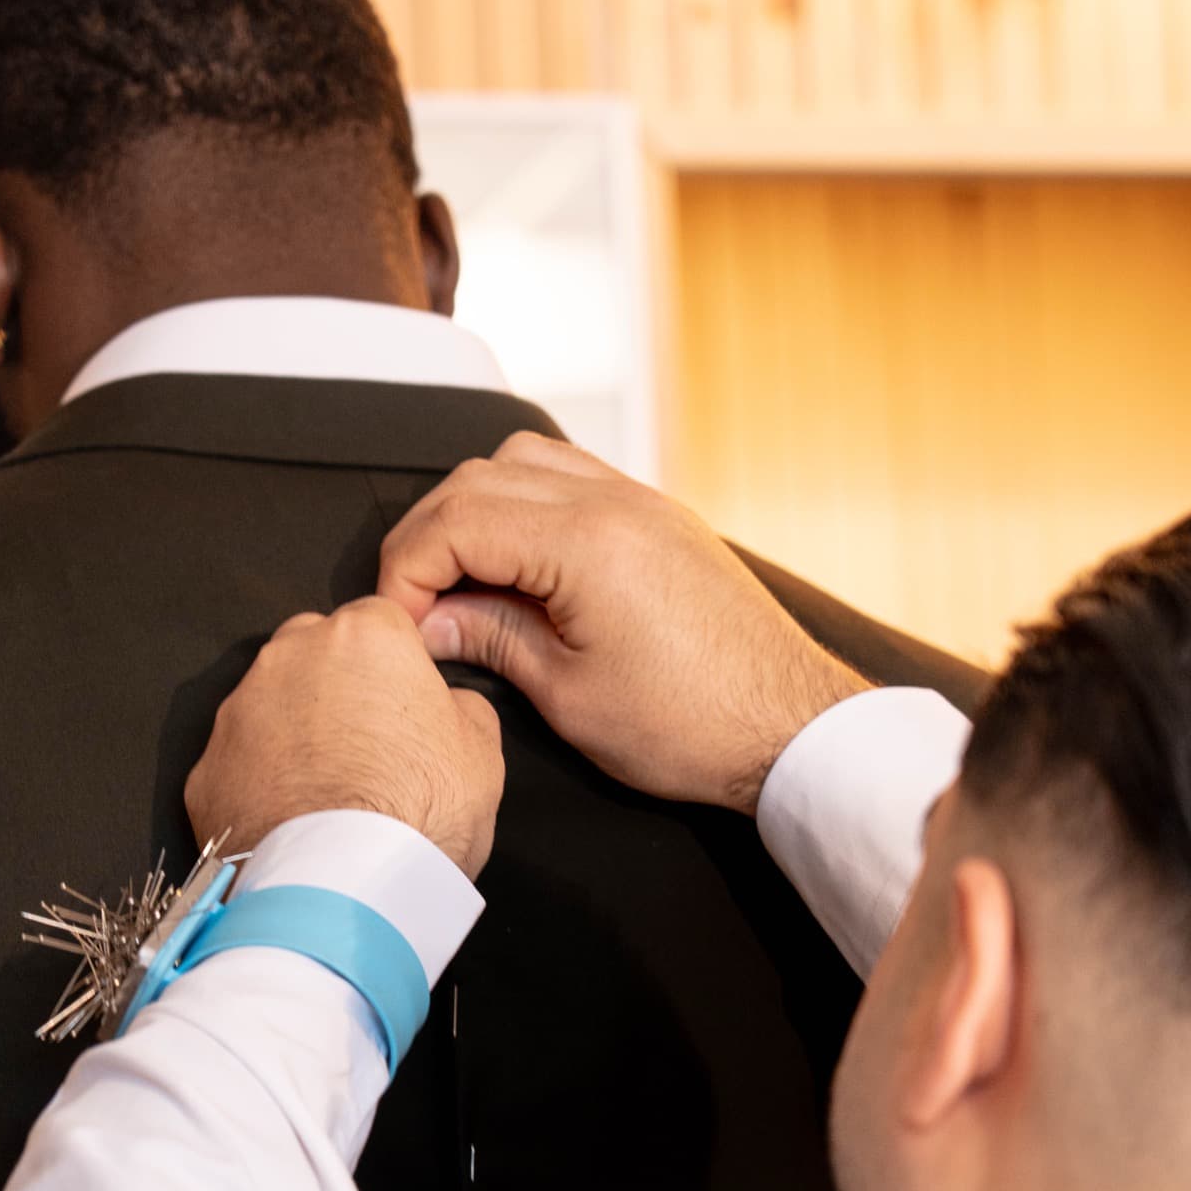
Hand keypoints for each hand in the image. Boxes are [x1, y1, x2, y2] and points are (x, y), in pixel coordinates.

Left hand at [185, 598, 504, 878]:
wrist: (344, 891)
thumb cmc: (421, 813)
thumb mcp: (482, 751)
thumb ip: (459, 705)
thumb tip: (441, 704)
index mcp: (364, 636)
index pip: (382, 622)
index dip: (398, 666)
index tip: (407, 708)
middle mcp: (289, 656)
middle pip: (315, 651)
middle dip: (337, 686)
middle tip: (369, 747)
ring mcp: (238, 712)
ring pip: (270, 705)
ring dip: (294, 733)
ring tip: (327, 792)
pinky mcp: (205, 769)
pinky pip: (239, 763)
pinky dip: (260, 782)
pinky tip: (291, 820)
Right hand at [377, 435, 867, 813]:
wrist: (790, 729)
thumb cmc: (694, 726)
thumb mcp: (569, 697)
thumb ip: (492, 640)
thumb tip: (433, 620)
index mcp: (587, 543)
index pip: (455, 520)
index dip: (408, 570)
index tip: (400, 621)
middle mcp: (615, 502)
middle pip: (478, 478)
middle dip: (430, 537)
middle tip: (418, 604)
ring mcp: (642, 502)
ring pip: (523, 461)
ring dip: (476, 509)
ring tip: (464, 581)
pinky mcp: (659, 518)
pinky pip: (571, 476)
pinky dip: (526, 504)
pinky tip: (518, 564)